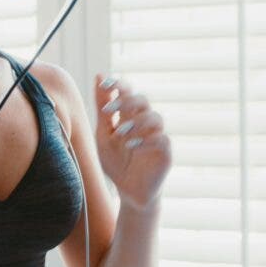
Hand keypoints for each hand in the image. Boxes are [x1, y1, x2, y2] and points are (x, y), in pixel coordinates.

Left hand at [94, 74, 171, 212]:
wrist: (128, 191)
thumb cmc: (116, 162)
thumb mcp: (103, 134)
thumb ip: (103, 108)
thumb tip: (99, 75)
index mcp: (129, 116)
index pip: (128, 92)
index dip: (120, 84)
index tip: (106, 82)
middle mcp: (145, 123)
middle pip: (143, 100)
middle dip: (126, 101)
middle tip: (110, 110)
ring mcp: (157, 136)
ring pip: (155, 117)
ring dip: (136, 122)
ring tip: (121, 134)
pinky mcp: (165, 153)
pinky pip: (162, 139)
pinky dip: (146, 140)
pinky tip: (132, 146)